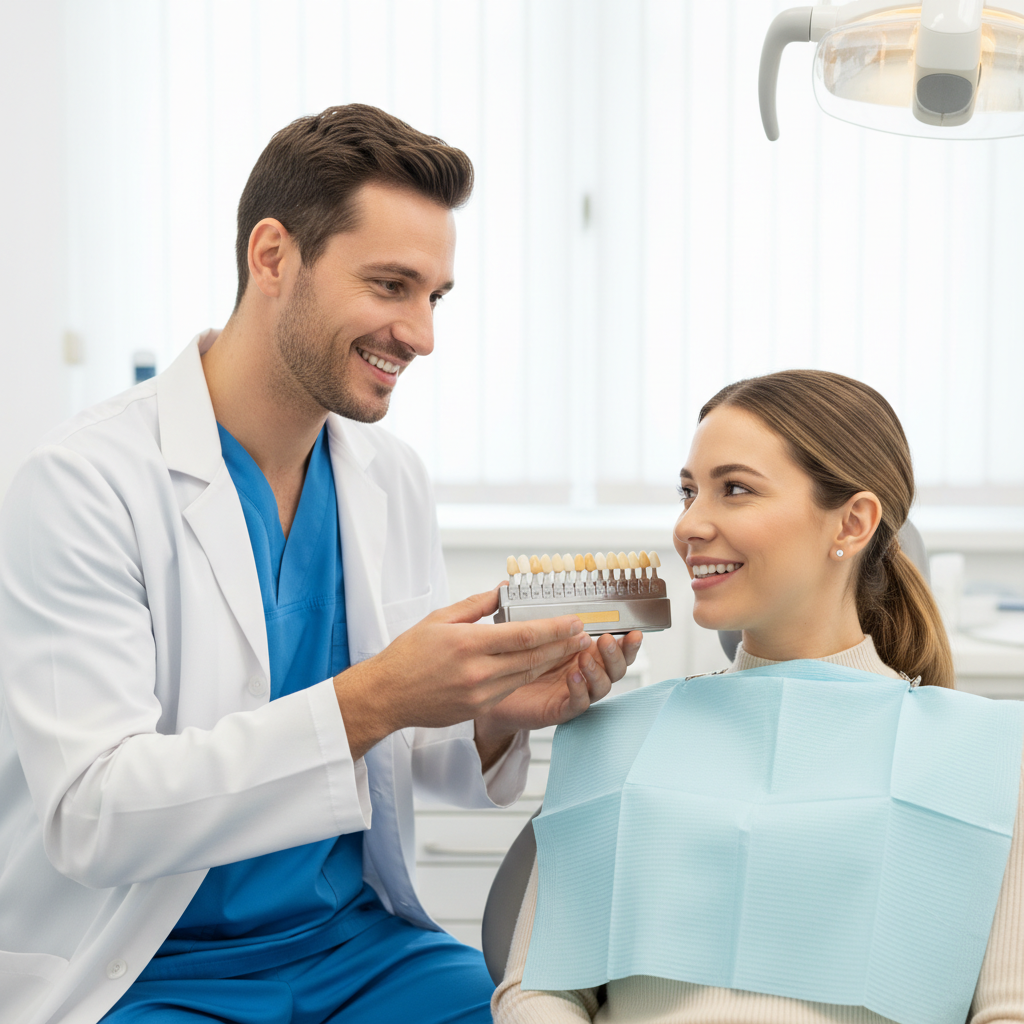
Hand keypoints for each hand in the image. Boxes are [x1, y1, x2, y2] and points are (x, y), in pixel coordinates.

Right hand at [333, 588, 591, 760]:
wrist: (387, 695)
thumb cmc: (407, 655)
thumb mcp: (439, 619)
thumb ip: (475, 605)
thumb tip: (503, 590)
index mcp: (468, 644)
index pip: (524, 635)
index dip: (554, 628)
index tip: (573, 620)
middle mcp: (477, 671)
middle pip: (533, 657)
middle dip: (563, 645)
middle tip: (583, 634)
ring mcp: (480, 693)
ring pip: (527, 675)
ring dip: (554, 662)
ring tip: (572, 649)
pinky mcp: (479, 708)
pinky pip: (513, 689)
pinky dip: (532, 676)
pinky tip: (543, 666)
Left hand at [473, 628, 642, 766]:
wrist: (496, 690)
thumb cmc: (516, 660)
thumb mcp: (530, 632)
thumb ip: (535, 613)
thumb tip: (521, 586)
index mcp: (584, 652)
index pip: (615, 648)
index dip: (628, 643)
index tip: (633, 632)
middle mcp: (585, 673)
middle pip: (616, 668)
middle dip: (617, 655)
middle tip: (607, 640)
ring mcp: (576, 692)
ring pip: (602, 687)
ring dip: (598, 672)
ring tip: (585, 659)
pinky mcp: (561, 709)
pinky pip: (578, 704)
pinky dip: (580, 691)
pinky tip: (574, 678)